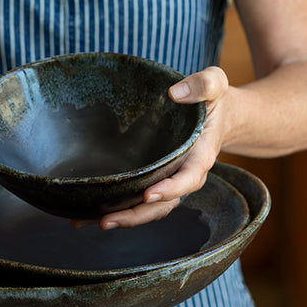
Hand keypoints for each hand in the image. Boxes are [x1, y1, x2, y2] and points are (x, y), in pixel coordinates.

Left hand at [72, 66, 229, 229]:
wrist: (217, 117)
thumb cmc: (212, 101)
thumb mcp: (215, 84)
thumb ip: (203, 84)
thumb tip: (175, 92)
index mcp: (200, 156)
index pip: (187, 179)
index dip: (169, 190)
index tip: (148, 195)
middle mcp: (184, 175)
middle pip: (162, 205)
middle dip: (136, 216)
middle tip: (107, 221)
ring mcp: (168, 180)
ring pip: (147, 208)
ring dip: (122, 218)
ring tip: (89, 222)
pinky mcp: (155, 179)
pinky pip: (138, 199)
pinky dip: (117, 208)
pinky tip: (90, 211)